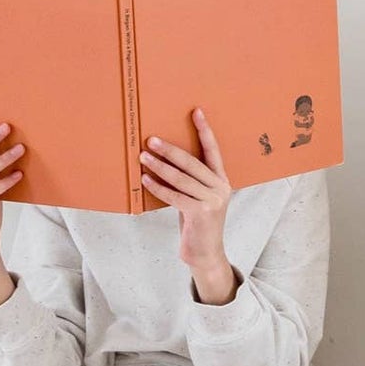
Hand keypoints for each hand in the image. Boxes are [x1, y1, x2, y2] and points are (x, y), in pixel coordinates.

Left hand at [140, 108, 235, 304]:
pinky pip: (175, 195)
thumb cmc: (197, 223)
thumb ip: (190, 181)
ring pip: (181, 178)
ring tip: (143, 157)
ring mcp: (212, 200)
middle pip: (192, 162)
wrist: (206, 254)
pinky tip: (146, 179)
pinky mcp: (201, 213)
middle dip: (170, 149)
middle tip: (152, 139)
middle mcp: (220, 187)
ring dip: (159, 166)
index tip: (195, 111)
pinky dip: (158, 186)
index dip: (204, 130)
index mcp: (221, 180)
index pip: (213, 150)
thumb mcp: (198, 198)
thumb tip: (166, 160)